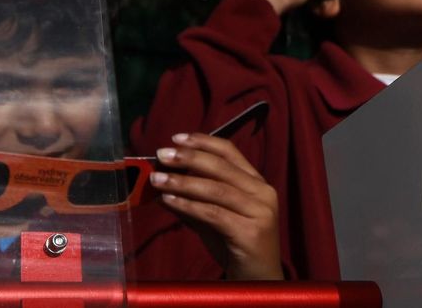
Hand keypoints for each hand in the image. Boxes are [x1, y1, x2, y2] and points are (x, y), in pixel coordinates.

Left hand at [149, 133, 282, 279]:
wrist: (258, 282)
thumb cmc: (236, 247)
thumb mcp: (212, 218)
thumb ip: (192, 198)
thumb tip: (163, 179)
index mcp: (257, 183)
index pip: (230, 152)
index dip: (203, 142)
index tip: (177, 138)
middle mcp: (263, 192)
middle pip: (222, 166)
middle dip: (188, 158)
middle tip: (162, 154)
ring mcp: (260, 212)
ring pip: (215, 189)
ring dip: (182, 182)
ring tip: (158, 179)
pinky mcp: (251, 232)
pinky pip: (213, 213)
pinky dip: (188, 205)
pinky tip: (169, 201)